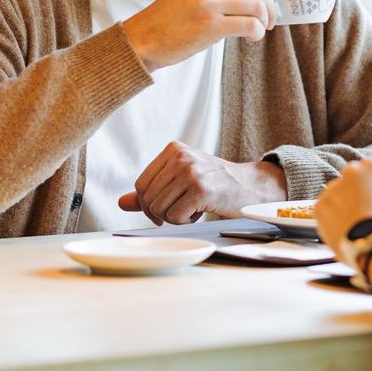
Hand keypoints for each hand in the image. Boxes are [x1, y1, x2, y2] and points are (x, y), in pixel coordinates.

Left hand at [118, 143, 287, 223]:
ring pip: (159, 209)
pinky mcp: (200, 189)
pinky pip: (174, 217)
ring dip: (175, 217)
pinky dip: (186, 221)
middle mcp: (181, 157)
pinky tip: (201, 210)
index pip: (141, 184)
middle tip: (182, 210)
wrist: (250, 187)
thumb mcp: (182, 180)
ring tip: (194, 207)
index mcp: (173, 149)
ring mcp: (190, 172)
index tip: (164, 209)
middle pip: (147, 198)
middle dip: (161, 212)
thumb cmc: (215, 184)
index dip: (148, 203)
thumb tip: (121, 203)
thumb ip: (152, 190)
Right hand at [121, 0, 277, 71]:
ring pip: (258, 7)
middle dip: (271, 6)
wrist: (144, 38)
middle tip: (270, 20)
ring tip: (259, 30)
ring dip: (265, 22)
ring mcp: (208, 2)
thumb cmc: (174, 15)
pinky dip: (257, 33)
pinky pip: (251, 25)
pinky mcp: (210, 25)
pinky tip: (251, 37)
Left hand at [315, 158, 371, 252]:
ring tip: (351, 222)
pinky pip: (324, 208)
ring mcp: (333, 187)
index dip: (367, 182)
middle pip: (348, 178)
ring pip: (334, 193)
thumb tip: (368, 188)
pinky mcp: (320, 204)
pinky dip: (330, 216)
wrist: (370, 244)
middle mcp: (350, 171)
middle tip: (358, 208)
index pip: (366, 166)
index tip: (369, 193)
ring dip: (339, 203)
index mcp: (371, 167)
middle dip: (350, 190)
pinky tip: (342, 226)